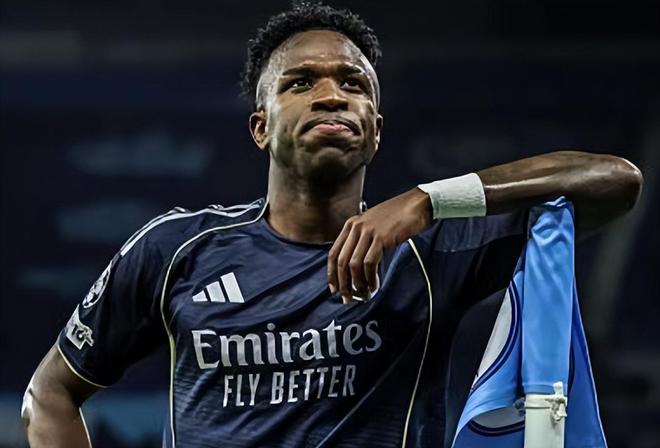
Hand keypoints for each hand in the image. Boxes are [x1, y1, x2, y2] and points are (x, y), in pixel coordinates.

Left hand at [327, 187, 431, 302]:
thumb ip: (363, 242)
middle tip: (348, 298)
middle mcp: (356, 228)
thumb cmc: (398, 216)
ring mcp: (368, 232)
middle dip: (343, 284)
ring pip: (354, 265)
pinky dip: (370, 278)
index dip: (332, 274)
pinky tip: (374, 285)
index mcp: (351, 225)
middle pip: (341, 262)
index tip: (334, 288)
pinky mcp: (381, 238)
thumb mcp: (373, 225)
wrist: (417, 204)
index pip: (333, 253)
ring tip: (365, 294)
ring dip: (358, 284)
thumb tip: (358, 269)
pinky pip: (369, 263)